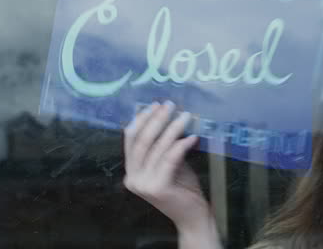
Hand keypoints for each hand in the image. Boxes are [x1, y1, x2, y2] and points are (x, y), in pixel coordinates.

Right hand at [123, 101, 212, 230]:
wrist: (192, 217)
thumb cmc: (182, 188)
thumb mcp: (169, 163)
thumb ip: (163, 146)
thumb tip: (168, 117)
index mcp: (131, 171)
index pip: (130, 140)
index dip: (142, 120)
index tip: (155, 105)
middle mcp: (132, 178)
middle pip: (142, 141)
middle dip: (156, 119)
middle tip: (169, 105)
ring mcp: (144, 184)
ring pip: (157, 148)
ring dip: (172, 129)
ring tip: (185, 116)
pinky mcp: (158, 188)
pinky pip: (170, 158)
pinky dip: (181, 145)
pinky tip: (192, 136)